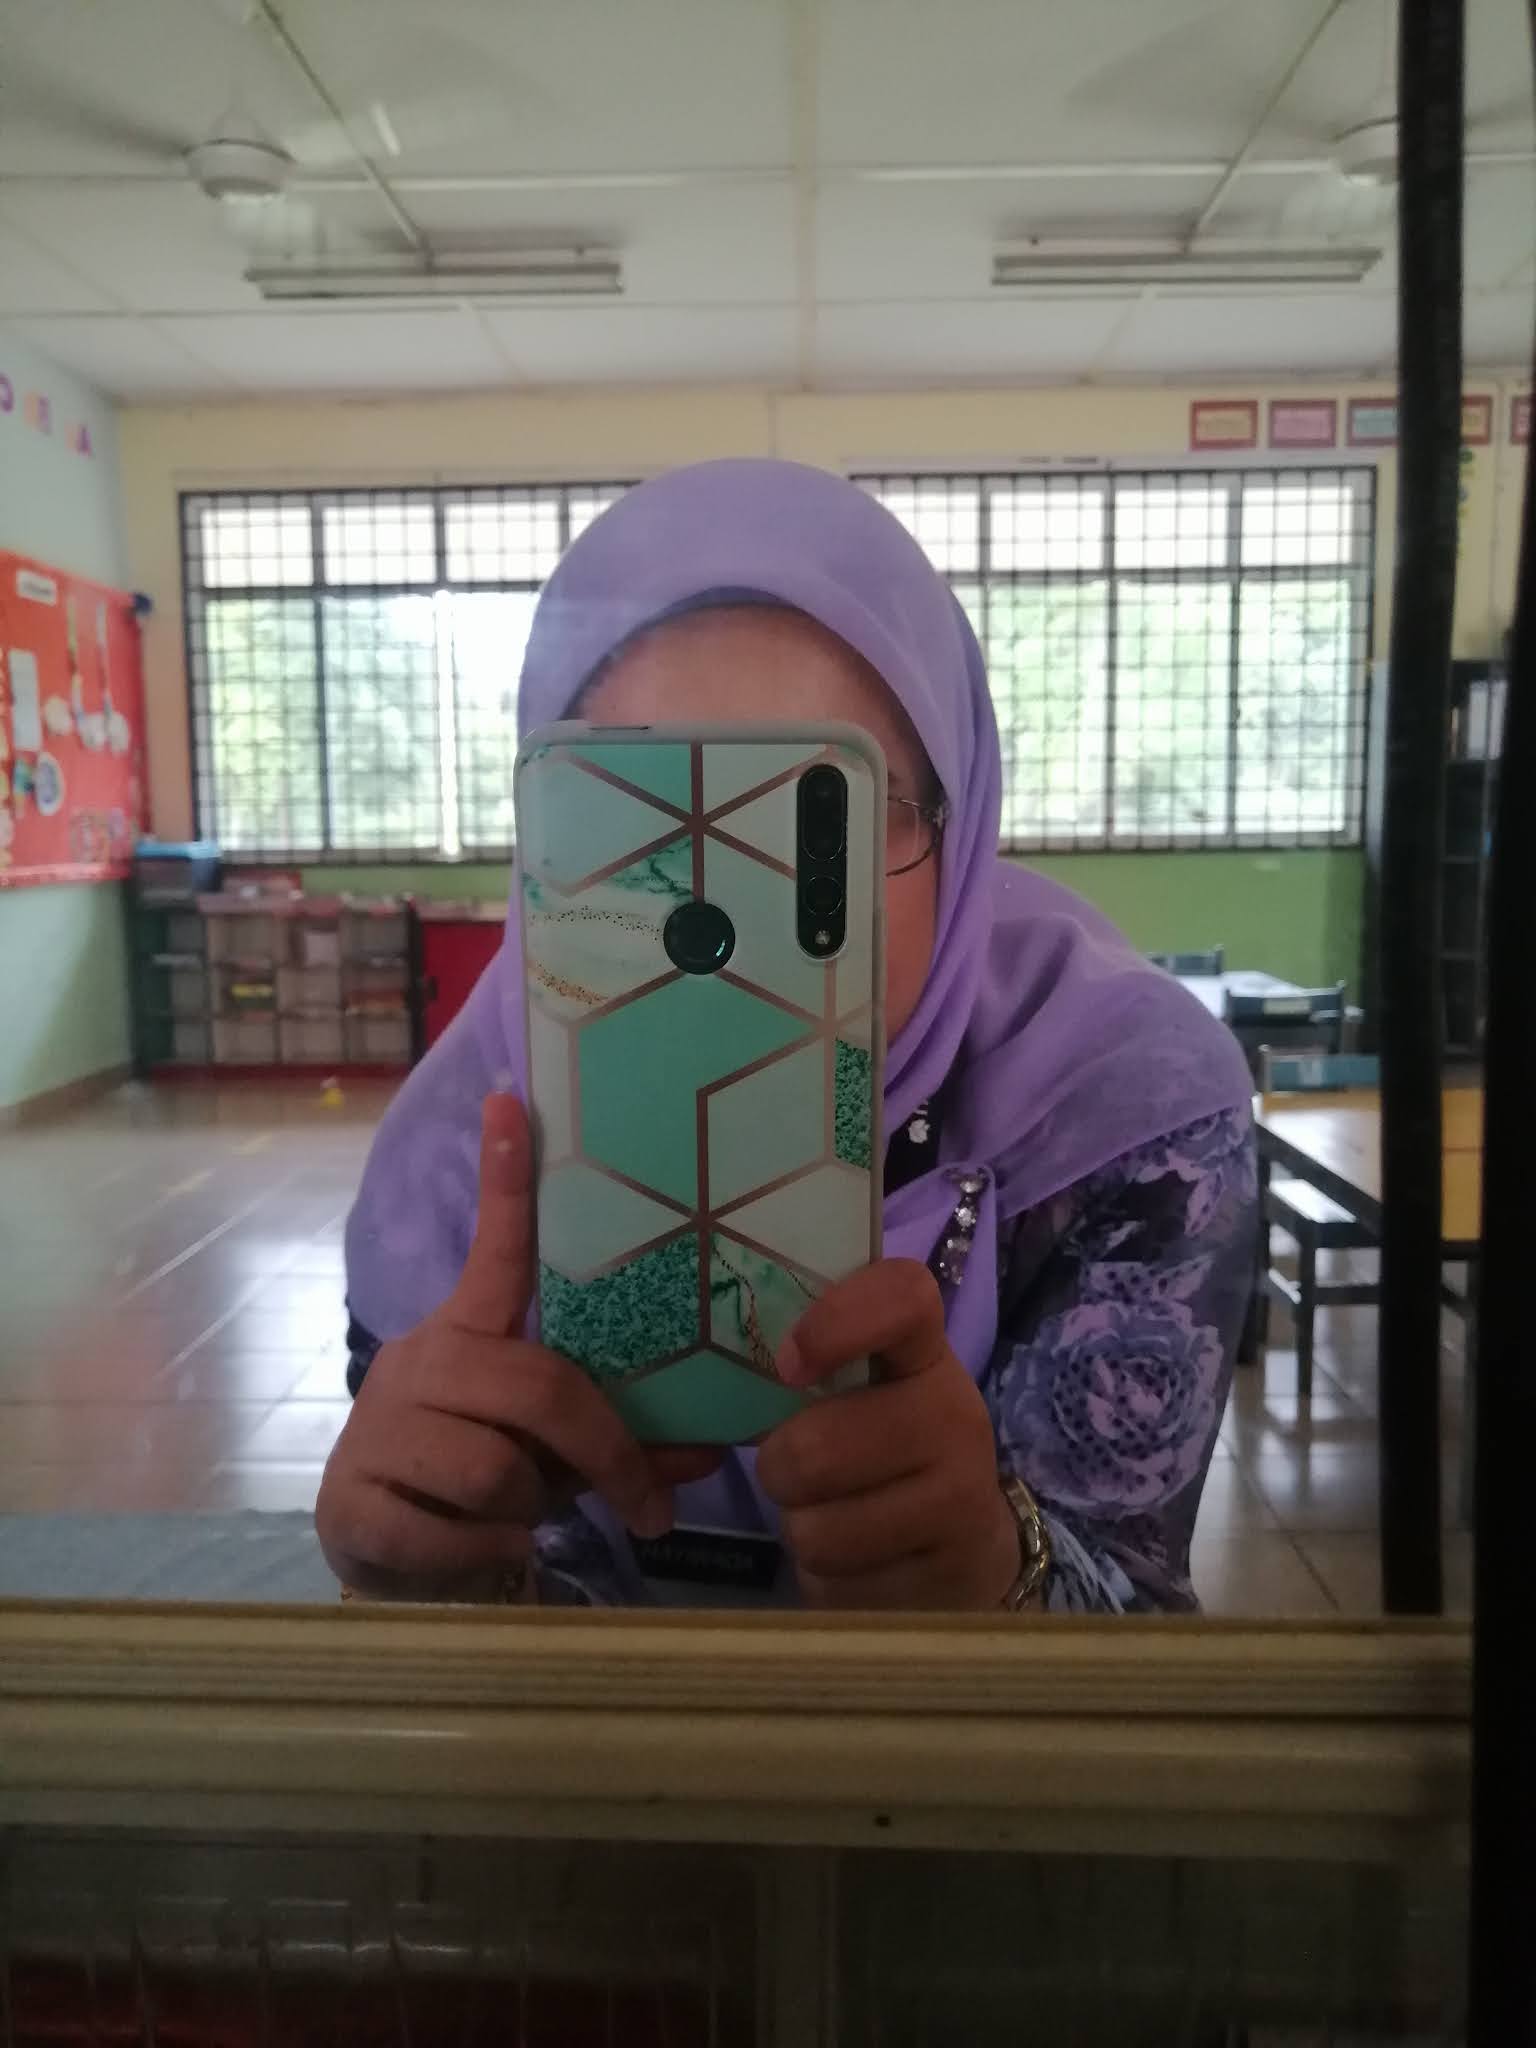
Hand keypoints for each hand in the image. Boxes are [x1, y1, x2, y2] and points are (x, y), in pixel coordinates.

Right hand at [316, 1094, 717, 1599]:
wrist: (378, 1554)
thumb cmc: (478, 1485)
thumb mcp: (554, 1454)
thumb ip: (623, 1441)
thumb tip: (719, 1445)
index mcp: (469, 1334)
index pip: (496, 1252)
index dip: (503, 1180)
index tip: (513, 1102)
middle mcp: (420, 1360)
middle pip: (537, 1386)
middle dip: (604, 1453)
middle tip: (644, 1505)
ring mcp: (379, 1426)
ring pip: (496, 1466)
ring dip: (530, 1508)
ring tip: (519, 1517)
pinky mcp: (353, 1495)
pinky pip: (451, 1529)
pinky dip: (486, 1553)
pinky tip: (477, 1550)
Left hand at [754, 1260, 1021, 1610]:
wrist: (963, 1549)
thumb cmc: (883, 1451)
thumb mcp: (858, 1394)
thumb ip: (806, 1366)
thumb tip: (710, 1369)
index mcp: (925, 1354)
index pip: (903, 1297)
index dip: (838, 1321)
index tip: (788, 1364)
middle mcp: (955, 1415)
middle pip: (816, 1448)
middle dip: (780, 1469)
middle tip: (798, 1470)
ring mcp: (961, 1497)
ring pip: (817, 1527)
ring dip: (802, 1527)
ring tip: (833, 1515)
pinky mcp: (948, 1574)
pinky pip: (838, 1583)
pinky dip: (828, 1578)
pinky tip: (860, 1561)